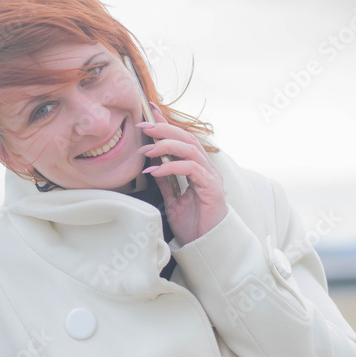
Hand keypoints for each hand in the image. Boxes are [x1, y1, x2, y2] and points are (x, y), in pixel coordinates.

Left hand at [137, 103, 226, 246]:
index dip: (166, 124)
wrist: (206, 245)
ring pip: (190, 150)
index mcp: (197, 168)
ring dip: (166, 146)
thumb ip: (166, 180)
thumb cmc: (193, 224)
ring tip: (146, 150)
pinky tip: (155, 171)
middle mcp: (206, 168)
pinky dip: (171, 167)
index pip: (182, 139)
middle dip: (164, 130)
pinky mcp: (211, 188)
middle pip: (187, 138)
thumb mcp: (173, 199)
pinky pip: (191, 169)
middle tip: (143, 126)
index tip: (149, 111)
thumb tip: (152, 163)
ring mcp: (210, 177)